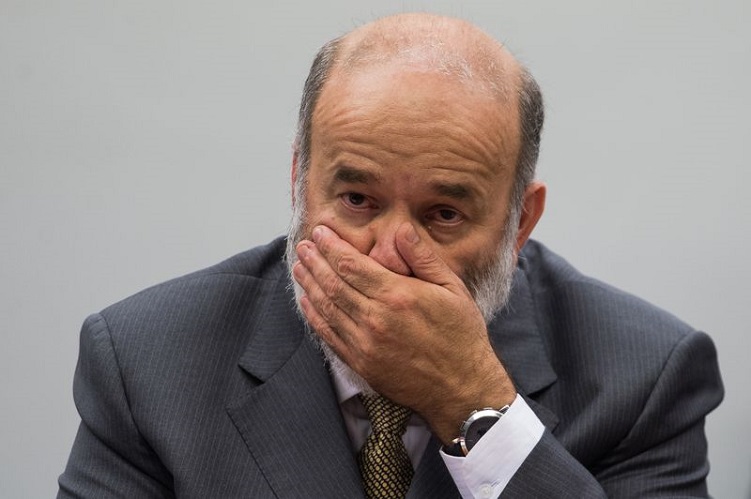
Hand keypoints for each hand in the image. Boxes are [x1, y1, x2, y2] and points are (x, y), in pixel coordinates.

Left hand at [292, 223, 516, 442]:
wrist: (461, 387)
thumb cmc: (460, 335)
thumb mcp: (452, 289)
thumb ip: (423, 258)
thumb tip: (400, 229)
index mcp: (398, 295)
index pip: (351, 264)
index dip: (331, 246)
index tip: (321, 231)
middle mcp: (376, 319)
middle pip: (333, 283)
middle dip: (315, 261)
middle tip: (304, 246)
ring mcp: (365, 343)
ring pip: (327, 308)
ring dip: (309, 285)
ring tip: (300, 268)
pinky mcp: (361, 363)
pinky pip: (329, 335)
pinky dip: (314, 316)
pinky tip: (307, 302)